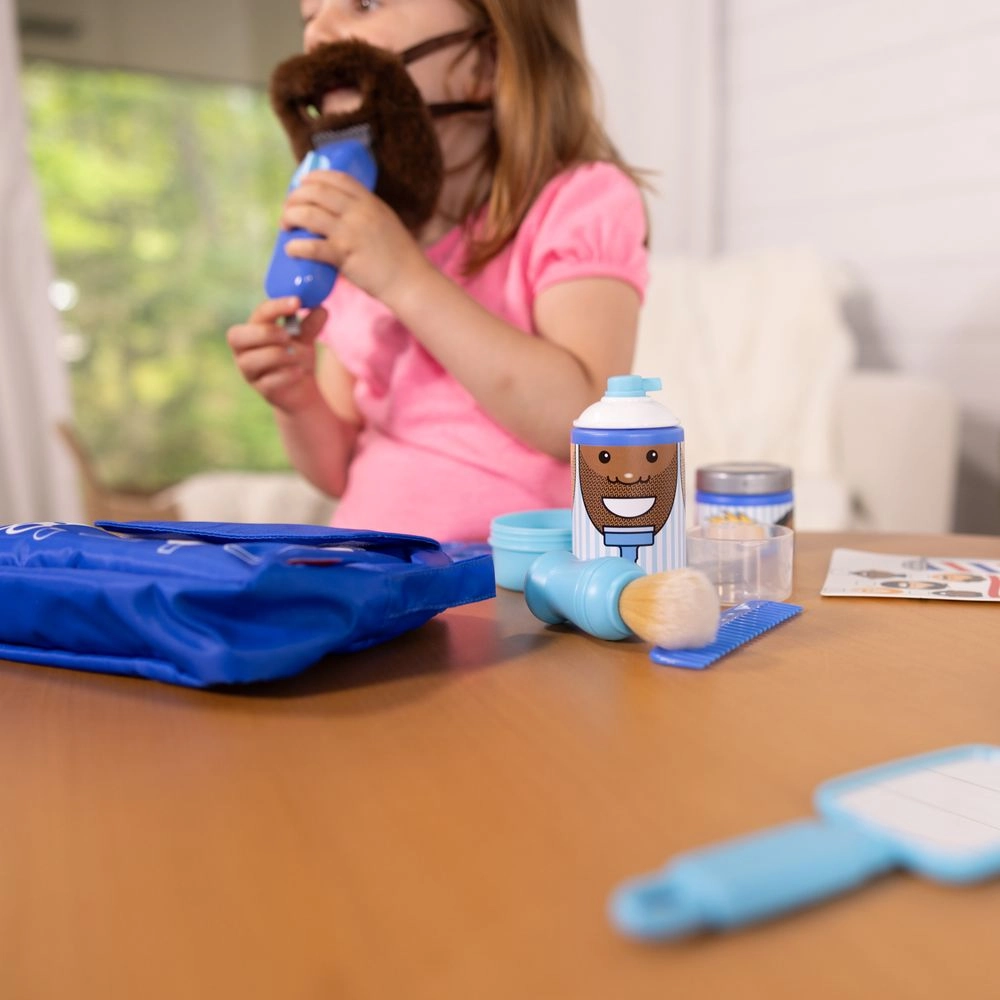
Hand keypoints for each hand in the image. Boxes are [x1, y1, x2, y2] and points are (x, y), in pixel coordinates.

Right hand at [226, 297, 327, 414]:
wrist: (302, 389)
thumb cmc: (297, 356)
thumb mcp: (305, 338)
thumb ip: (311, 325)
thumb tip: (321, 308)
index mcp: (253, 329)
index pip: (259, 314)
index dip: (276, 306)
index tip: (297, 302)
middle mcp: (244, 349)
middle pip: (237, 336)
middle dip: (266, 333)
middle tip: (288, 335)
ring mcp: (249, 371)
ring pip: (254, 360)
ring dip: (282, 355)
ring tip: (302, 356)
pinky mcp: (260, 389)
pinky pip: (269, 381)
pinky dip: (287, 375)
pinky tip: (299, 372)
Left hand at [281, 170, 432, 305]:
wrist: (410, 281)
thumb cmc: (399, 258)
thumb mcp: (386, 223)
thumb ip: (366, 215)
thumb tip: (341, 215)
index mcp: (369, 202)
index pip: (336, 178)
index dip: (313, 177)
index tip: (301, 184)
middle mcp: (359, 212)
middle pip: (316, 192)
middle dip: (294, 197)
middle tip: (288, 210)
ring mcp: (351, 232)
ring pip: (308, 214)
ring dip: (289, 217)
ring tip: (285, 227)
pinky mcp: (344, 255)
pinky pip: (311, 247)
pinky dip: (295, 247)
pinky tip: (290, 250)